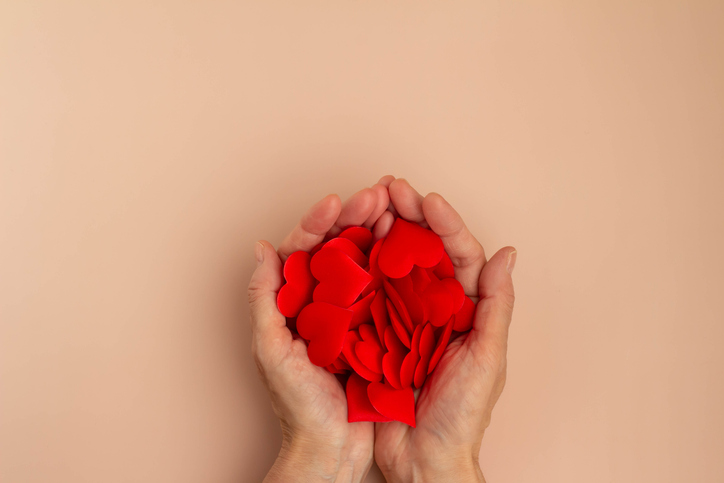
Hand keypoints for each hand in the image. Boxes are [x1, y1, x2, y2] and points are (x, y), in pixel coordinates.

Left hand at [248, 183, 390, 482]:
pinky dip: (395, 264)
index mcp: (293, 301)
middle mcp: (322, 300)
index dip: (319, 222)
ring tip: (395, 207)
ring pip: (363, 261)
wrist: (331, 448)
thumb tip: (262, 248)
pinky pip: (385, 288)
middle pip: (337, 247)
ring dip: (377, 232)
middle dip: (355, 216)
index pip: (304, 249)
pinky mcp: (375, 326)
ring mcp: (350, 311)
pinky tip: (409, 246)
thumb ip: (264, 301)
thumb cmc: (297, 406)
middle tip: (378, 194)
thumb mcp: (272, 353)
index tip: (338, 203)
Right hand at [373, 179, 516, 482]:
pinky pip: (366, 296)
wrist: (423, 459)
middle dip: (408, 216)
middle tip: (390, 187)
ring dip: (380, 234)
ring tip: (368, 204)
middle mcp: (433, 308)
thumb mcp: (488, 359)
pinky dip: (356, 270)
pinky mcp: (375, 335)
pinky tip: (345, 247)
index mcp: (465, 309)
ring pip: (391, 267)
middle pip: (422, 251)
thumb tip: (507, 253)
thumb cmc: (462, 415)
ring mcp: (402, 319)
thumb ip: (496, 306)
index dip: (444, 224)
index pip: (458, 255)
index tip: (426, 198)